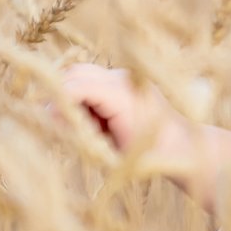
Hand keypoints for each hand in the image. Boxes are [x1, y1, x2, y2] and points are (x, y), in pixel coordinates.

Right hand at [58, 62, 186, 155]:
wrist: (183, 149)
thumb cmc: (148, 157)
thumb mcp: (109, 151)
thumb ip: (80, 132)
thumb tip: (51, 117)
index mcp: (120, 95)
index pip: (75, 86)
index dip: (56, 102)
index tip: (46, 121)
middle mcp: (122, 78)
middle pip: (75, 73)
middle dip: (61, 95)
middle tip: (57, 124)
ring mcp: (124, 76)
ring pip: (82, 74)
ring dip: (73, 96)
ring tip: (83, 125)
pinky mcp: (125, 80)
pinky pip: (95, 81)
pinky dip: (86, 98)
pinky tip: (96, 122)